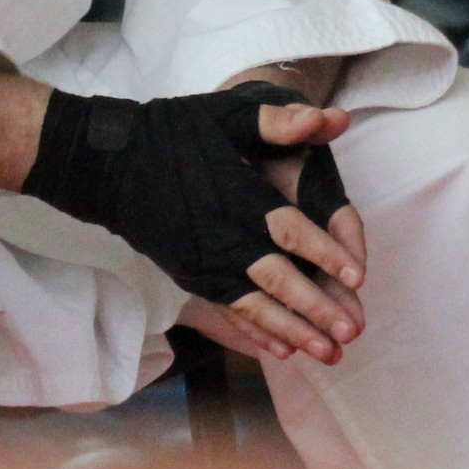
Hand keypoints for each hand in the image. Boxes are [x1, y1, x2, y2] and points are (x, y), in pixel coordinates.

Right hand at [19, 85, 367, 363]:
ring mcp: (204, 262)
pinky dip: (256, 333)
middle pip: (277, 280)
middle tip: (351, 330)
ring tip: (327, 353)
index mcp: (239, 198)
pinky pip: (229, 311)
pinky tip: (281, 350)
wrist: (110, 164)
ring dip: (293, 331)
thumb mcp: (226, 117)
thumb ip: (280, 120)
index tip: (358, 275)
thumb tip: (334, 116)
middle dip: (316, 308)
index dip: (326, 253)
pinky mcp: (191, 276)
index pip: (291, 233)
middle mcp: (223, 238)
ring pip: (255, 306)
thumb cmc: (172, 134)